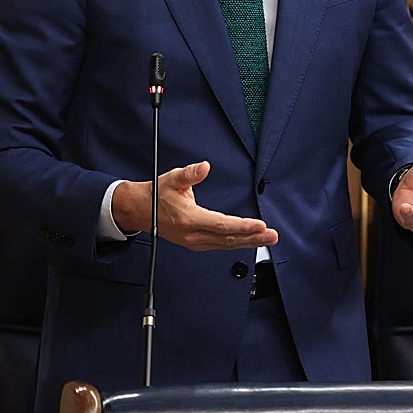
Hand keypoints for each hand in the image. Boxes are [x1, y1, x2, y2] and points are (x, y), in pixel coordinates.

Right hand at [112, 161, 278, 250]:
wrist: (140, 211)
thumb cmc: (156, 195)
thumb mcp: (172, 179)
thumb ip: (190, 174)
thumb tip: (204, 166)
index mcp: (189, 219)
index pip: (222, 225)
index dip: (243, 226)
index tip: (260, 225)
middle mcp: (193, 234)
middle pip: (228, 239)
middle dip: (253, 238)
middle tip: (272, 235)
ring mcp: (194, 242)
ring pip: (226, 245)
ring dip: (248, 242)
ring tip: (267, 238)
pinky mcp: (195, 243)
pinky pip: (220, 245)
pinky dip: (237, 243)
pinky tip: (249, 241)